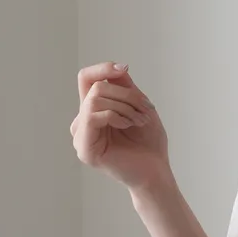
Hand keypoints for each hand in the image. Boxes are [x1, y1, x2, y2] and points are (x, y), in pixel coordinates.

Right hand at [71, 62, 171, 195]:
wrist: (156, 170)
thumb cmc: (149, 142)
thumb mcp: (139, 104)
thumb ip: (124, 86)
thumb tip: (116, 66)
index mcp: (93, 110)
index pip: (87, 79)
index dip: (102, 68)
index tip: (124, 68)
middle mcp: (83, 122)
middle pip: (96, 87)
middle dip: (127, 94)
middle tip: (146, 110)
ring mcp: (81, 136)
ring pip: (95, 99)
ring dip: (124, 106)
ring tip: (139, 120)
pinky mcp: (84, 148)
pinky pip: (92, 116)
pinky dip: (115, 115)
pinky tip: (127, 126)